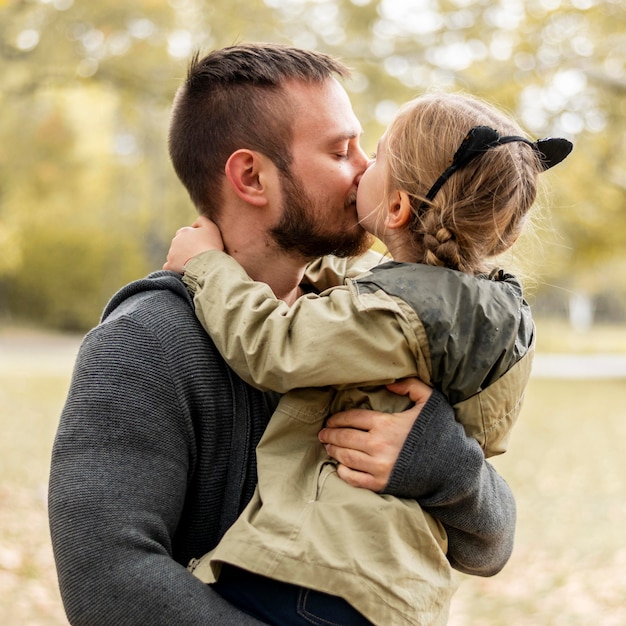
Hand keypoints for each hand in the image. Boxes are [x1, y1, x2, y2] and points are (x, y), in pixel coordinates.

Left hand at [163, 216, 223, 272]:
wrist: (208, 263)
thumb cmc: (211, 245)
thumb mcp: (211, 227)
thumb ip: (202, 221)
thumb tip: (193, 224)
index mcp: (184, 231)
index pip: (184, 233)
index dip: (192, 240)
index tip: (199, 246)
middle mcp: (175, 241)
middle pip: (178, 244)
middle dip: (185, 249)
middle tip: (197, 256)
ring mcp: (171, 253)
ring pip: (174, 255)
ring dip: (181, 259)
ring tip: (193, 264)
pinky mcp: (170, 265)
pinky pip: (169, 267)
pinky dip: (174, 268)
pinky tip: (182, 271)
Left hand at [318, 378, 432, 491]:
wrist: (452, 468)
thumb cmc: (440, 432)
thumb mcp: (430, 401)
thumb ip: (410, 386)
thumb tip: (390, 383)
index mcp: (386, 424)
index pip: (352, 418)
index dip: (338, 418)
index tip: (330, 420)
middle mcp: (378, 445)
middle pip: (345, 437)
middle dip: (330, 434)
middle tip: (323, 433)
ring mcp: (378, 466)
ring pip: (346, 457)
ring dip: (333, 450)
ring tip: (328, 446)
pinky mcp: (381, 484)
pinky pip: (354, 479)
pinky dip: (343, 472)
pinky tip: (339, 467)